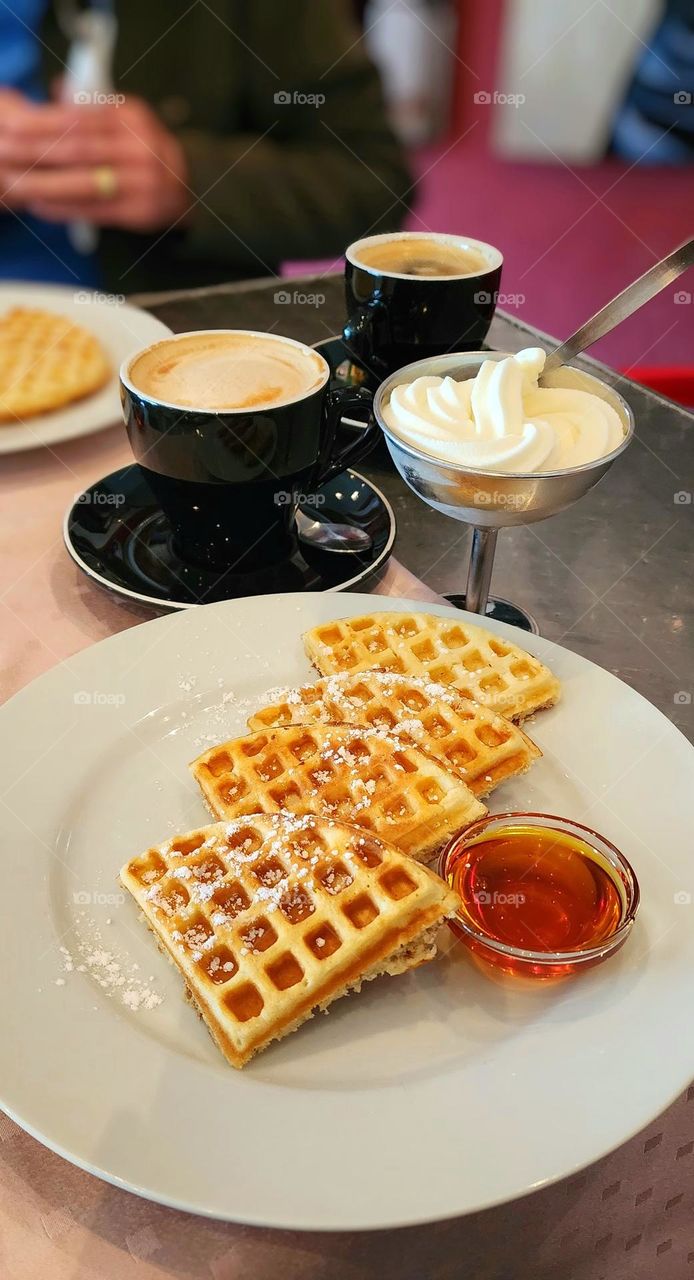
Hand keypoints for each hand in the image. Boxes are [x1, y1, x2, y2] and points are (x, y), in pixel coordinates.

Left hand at [0, 96, 191, 232]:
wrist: (186, 184)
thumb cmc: (142, 147)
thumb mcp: (125, 117)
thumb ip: (91, 106)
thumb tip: (55, 91)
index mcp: (131, 118)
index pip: (80, 118)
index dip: (43, 123)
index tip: (13, 125)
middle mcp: (139, 149)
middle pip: (79, 150)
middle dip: (37, 151)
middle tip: (5, 151)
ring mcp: (142, 183)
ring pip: (84, 183)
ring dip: (45, 185)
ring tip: (15, 183)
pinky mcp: (139, 212)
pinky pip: (95, 210)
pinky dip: (64, 209)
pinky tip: (40, 206)